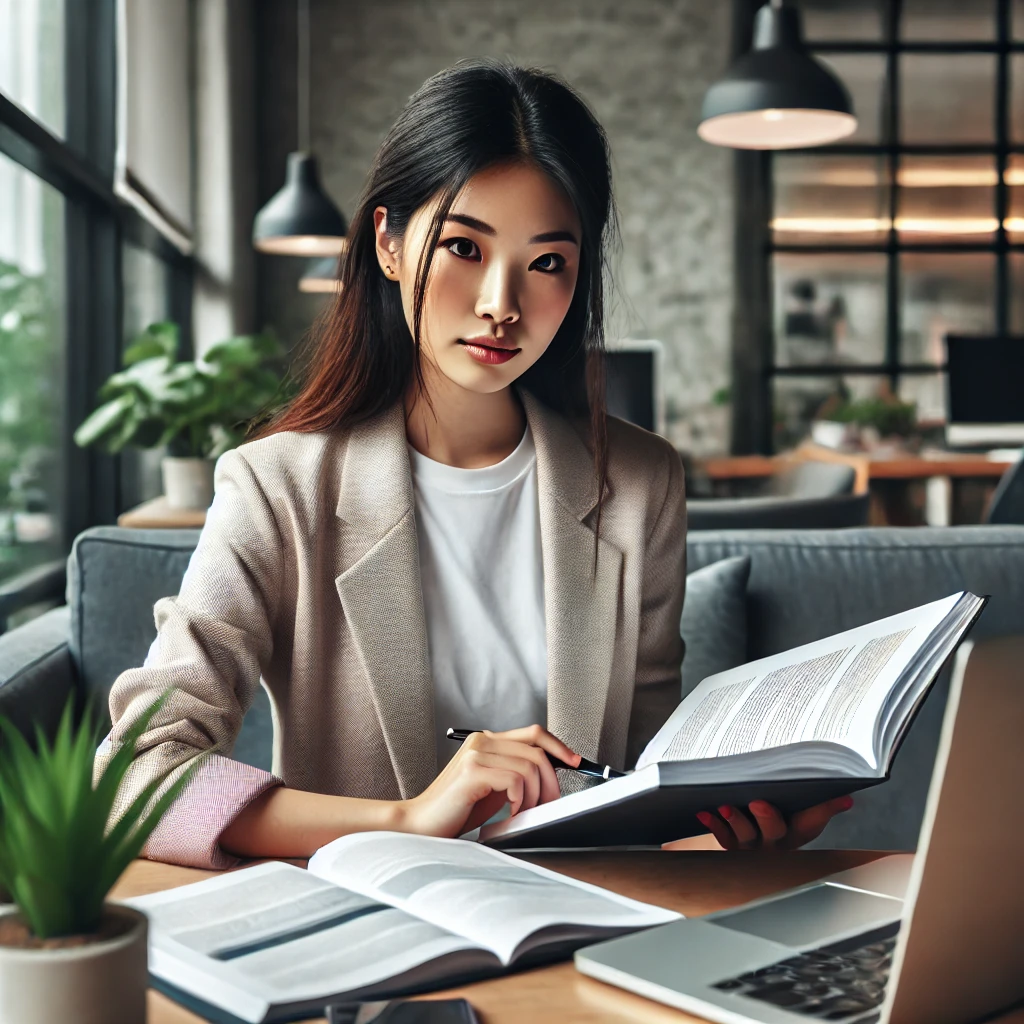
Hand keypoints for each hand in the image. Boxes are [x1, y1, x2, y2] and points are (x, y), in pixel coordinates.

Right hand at [397, 724, 579, 838]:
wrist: (419, 824)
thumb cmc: (456, 810)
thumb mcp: (493, 787)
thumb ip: (516, 774)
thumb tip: (553, 775)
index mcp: (487, 740)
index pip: (534, 733)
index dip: (559, 746)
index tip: (576, 763)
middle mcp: (482, 739)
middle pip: (537, 751)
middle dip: (552, 781)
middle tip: (548, 806)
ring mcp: (476, 752)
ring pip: (531, 767)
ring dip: (535, 796)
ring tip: (522, 814)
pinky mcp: (472, 770)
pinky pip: (516, 780)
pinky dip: (520, 801)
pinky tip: (508, 814)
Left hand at [696, 795, 854, 850]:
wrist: (758, 854)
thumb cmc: (785, 826)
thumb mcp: (804, 819)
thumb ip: (823, 807)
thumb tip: (848, 798)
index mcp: (796, 835)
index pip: (812, 824)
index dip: (824, 811)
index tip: (838, 798)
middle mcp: (775, 846)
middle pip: (774, 833)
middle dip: (767, 818)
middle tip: (758, 803)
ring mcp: (752, 848)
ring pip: (744, 838)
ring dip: (736, 821)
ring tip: (726, 806)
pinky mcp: (732, 846)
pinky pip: (722, 838)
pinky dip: (713, 825)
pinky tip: (703, 813)